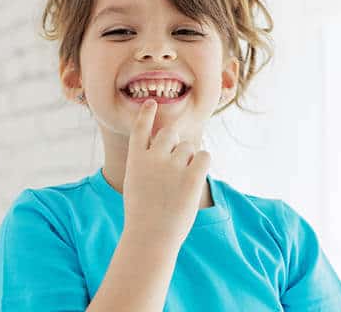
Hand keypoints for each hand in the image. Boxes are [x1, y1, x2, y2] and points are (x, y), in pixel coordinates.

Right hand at [122, 99, 210, 247]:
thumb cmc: (144, 215)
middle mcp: (153, 157)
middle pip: (170, 134)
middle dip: (176, 143)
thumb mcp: (137, 185)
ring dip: (190, 158)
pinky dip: (203, 163)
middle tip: (177, 163)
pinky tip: (196, 177)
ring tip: (181, 182)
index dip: (146, 115)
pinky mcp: (191, 176)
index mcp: (136, 160)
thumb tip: (172, 148)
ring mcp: (172, 166)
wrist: (151, 237)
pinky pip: (204, 156)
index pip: (141, 130)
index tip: (151, 103)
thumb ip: (149, 165)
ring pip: (190, 147)